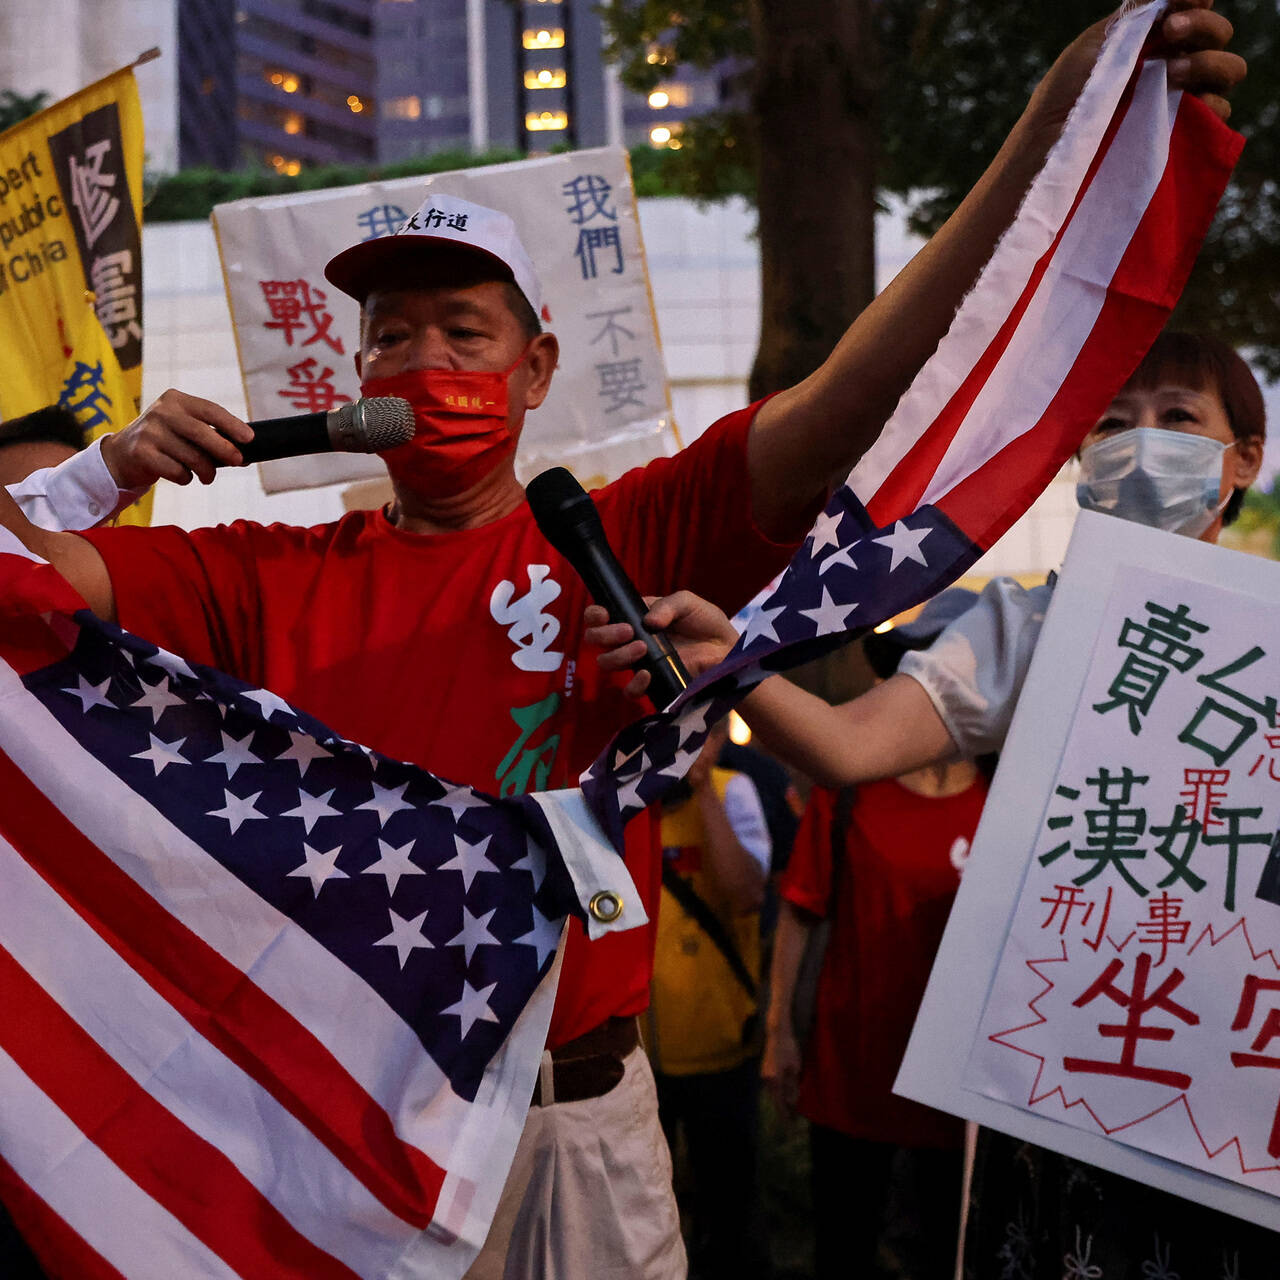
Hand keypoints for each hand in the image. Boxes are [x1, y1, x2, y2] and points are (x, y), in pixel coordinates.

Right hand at [100, 389, 254, 488]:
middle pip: (202, 433)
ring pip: (192, 457)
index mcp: (176, 400)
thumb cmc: (165, 441)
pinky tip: (181, 474)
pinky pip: (178, 472)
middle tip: (238, 461)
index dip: (232, 424)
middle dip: (225, 450)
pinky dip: (186, 478)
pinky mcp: (142, 453)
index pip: (210, 410)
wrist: (122, 454)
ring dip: (206, 471)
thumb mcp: (183, 427)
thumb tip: (245, 452)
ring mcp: (150, 432)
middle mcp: (162, 412)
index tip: (249, 438)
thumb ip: (209, 434)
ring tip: (207, 475)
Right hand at [584, 590, 739, 699]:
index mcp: (634, 616)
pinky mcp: (652, 683)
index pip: (601, 615)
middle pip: (596, 640)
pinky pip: (629, 691)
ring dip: (618, 655)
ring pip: (607, 662)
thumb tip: (647, 621)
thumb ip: (667, 605)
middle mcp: (630, 639)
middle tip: (627, 631)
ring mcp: (639, 663)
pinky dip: (633, 683)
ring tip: (642, 648)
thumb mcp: (688, 602)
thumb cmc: (706, 622)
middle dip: (604, 635)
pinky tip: (647, 673)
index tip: (603, 615)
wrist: (726, 650)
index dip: (595, 615)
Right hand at [762, 1024, 802, 1119]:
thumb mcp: (795, 1068)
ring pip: (773, 1091)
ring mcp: (764, 1074)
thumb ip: (792, 1086)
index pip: (779, 1102)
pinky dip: (779, 1090)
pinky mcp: (765, 1069)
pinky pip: (772, 1084)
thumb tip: (792, 1101)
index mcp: (774, 1080)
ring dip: (781, 1098)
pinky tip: (784, 1092)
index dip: (784, 1114)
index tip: (789, 1124)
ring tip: (790, 1107)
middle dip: (783, 1107)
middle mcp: (766, 1079)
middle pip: (775, 1098)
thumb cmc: (789, 1049)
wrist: (777, 1033)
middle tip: (791, 1118)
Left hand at [1030, 0, 1244, 138]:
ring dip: (1209, 63)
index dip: (1197, 3)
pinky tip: (1187, 103)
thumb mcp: (1097, 44)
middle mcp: (1176, 66)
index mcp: (1158, 40)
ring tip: (1172, 71)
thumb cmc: (1066, 94)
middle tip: (1171, 29)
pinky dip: (1211, 105)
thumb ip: (1136, 14)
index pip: (1197, 9)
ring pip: (1227, 71)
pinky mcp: (1181, 135)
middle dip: (1203, 26)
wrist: (1049, 145)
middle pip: (1219, 35)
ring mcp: (1181, 100)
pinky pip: (1217, 117)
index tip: (1176, 8)